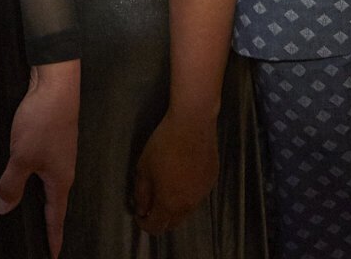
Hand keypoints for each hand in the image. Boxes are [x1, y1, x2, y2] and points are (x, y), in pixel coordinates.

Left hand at [0, 59, 79, 257]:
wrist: (56, 85)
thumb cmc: (42, 123)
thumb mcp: (22, 157)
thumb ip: (12, 185)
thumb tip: (4, 208)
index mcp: (60, 180)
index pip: (55, 217)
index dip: (52, 237)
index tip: (53, 255)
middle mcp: (63, 170)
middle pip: (53, 201)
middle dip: (45, 219)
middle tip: (37, 236)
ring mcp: (58, 153)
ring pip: (45, 182)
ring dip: (35, 196)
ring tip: (24, 208)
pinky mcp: (52, 139)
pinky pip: (41, 166)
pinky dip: (31, 176)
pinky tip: (20, 174)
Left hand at [133, 108, 218, 235]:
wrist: (193, 124)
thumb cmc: (164, 145)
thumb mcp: (144, 168)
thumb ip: (141, 194)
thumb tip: (142, 209)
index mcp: (169, 203)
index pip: (156, 227)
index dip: (145, 224)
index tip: (139, 214)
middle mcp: (188, 204)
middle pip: (173, 223)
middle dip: (160, 219)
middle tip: (150, 205)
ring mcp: (203, 193)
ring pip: (186, 210)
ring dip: (174, 207)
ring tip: (166, 190)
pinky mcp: (211, 180)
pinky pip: (197, 196)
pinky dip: (187, 194)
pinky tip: (182, 177)